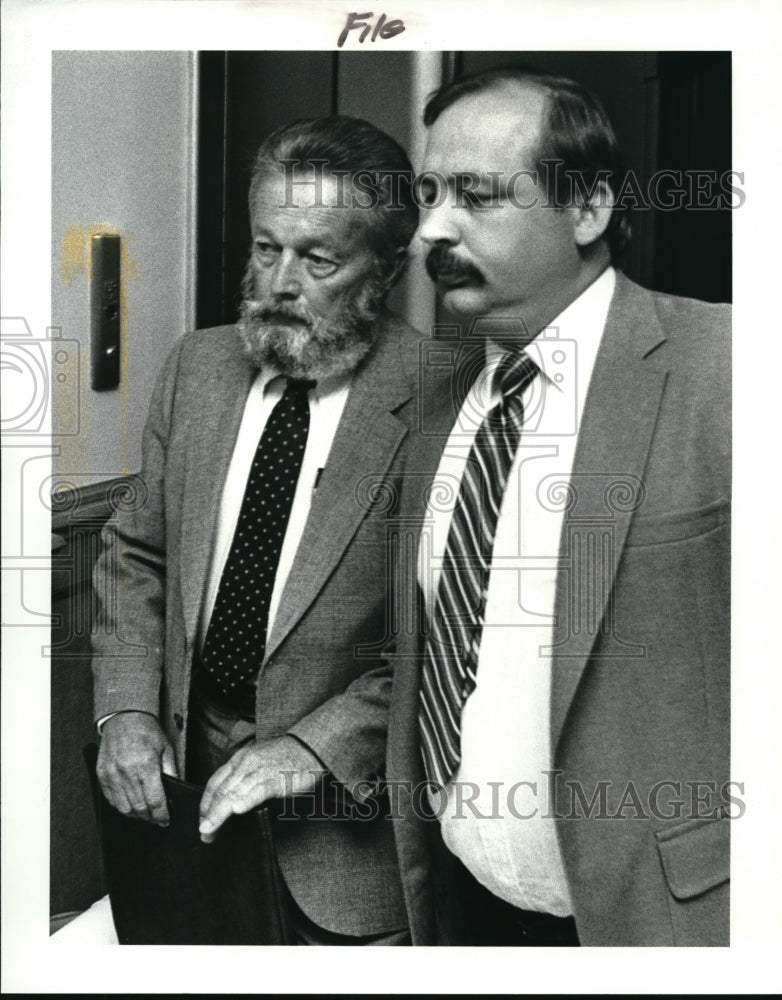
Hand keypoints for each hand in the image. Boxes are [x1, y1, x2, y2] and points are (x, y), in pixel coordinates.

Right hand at [96, 712, 176, 825]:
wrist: (124, 718)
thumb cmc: (147, 732)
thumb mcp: (166, 749)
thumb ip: (171, 772)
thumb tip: (175, 794)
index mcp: (146, 765)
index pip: (155, 800)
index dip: (162, 815)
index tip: (166, 820)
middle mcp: (126, 772)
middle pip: (139, 807)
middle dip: (150, 817)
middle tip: (158, 819)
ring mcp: (111, 775)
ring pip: (124, 808)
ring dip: (136, 815)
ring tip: (145, 813)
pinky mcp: (102, 775)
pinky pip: (111, 800)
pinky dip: (122, 806)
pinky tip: (131, 804)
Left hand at [198, 736, 322, 842]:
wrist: (312, 746)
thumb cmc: (287, 757)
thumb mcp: (258, 762)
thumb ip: (244, 778)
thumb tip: (230, 802)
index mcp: (241, 758)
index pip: (215, 782)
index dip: (205, 803)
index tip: (202, 820)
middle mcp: (246, 763)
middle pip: (221, 790)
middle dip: (209, 814)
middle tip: (204, 833)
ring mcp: (261, 770)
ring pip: (234, 792)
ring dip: (219, 813)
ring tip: (210, 830)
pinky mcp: (277, 778)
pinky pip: (258, 790)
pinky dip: (246, 800)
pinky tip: (237, 810)